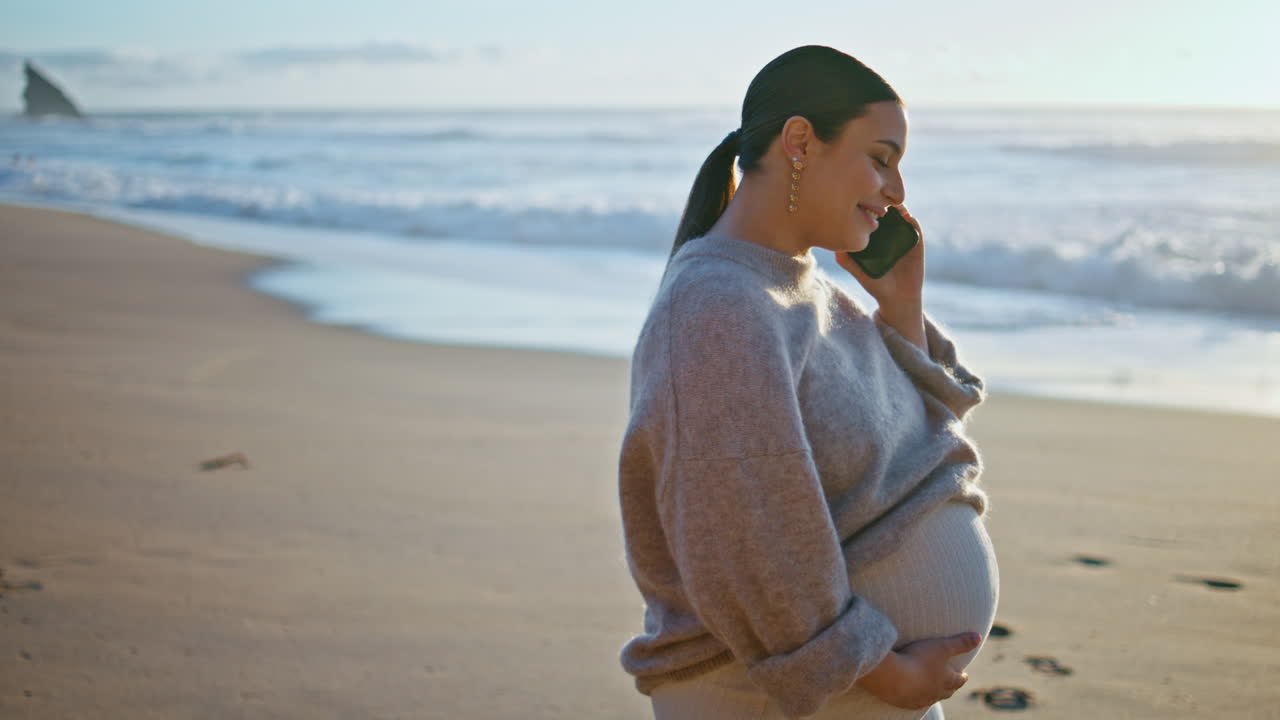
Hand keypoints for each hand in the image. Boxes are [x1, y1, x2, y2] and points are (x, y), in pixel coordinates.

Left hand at [834, 204, 925, 307]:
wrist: (898, 296)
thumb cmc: (875, 283)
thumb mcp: (858, 271)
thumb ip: (846, 260)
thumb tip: (834, 246)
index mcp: (873, 235)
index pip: (868, 214)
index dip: (864, 205)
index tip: (859, 204)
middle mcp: (888, 231)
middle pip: (884, 209)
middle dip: (879, 201)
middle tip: (874, 202)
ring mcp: (902, 234)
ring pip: (900, 213)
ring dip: (896, 206)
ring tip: (889, 207)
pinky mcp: (916, 240)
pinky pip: (914, 225)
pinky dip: (910, 219)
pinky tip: (905, 218)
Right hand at [854, 631, 981, 710]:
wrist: (894, 677)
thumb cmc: (920, 660)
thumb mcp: (942, 646)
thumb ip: (961, 642)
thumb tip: (979, 637)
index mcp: (947, 680)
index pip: (958, 680)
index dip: (962, 677)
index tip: (964, 675)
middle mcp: (936, 693)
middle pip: (947, 692)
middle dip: (950, 687)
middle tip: (951, 684)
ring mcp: (921, 699)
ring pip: (931, 698)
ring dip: (934, 694)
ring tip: (932, 690)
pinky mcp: (905, 702)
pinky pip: (915, 702)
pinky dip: (917, 698)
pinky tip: (914, 695)